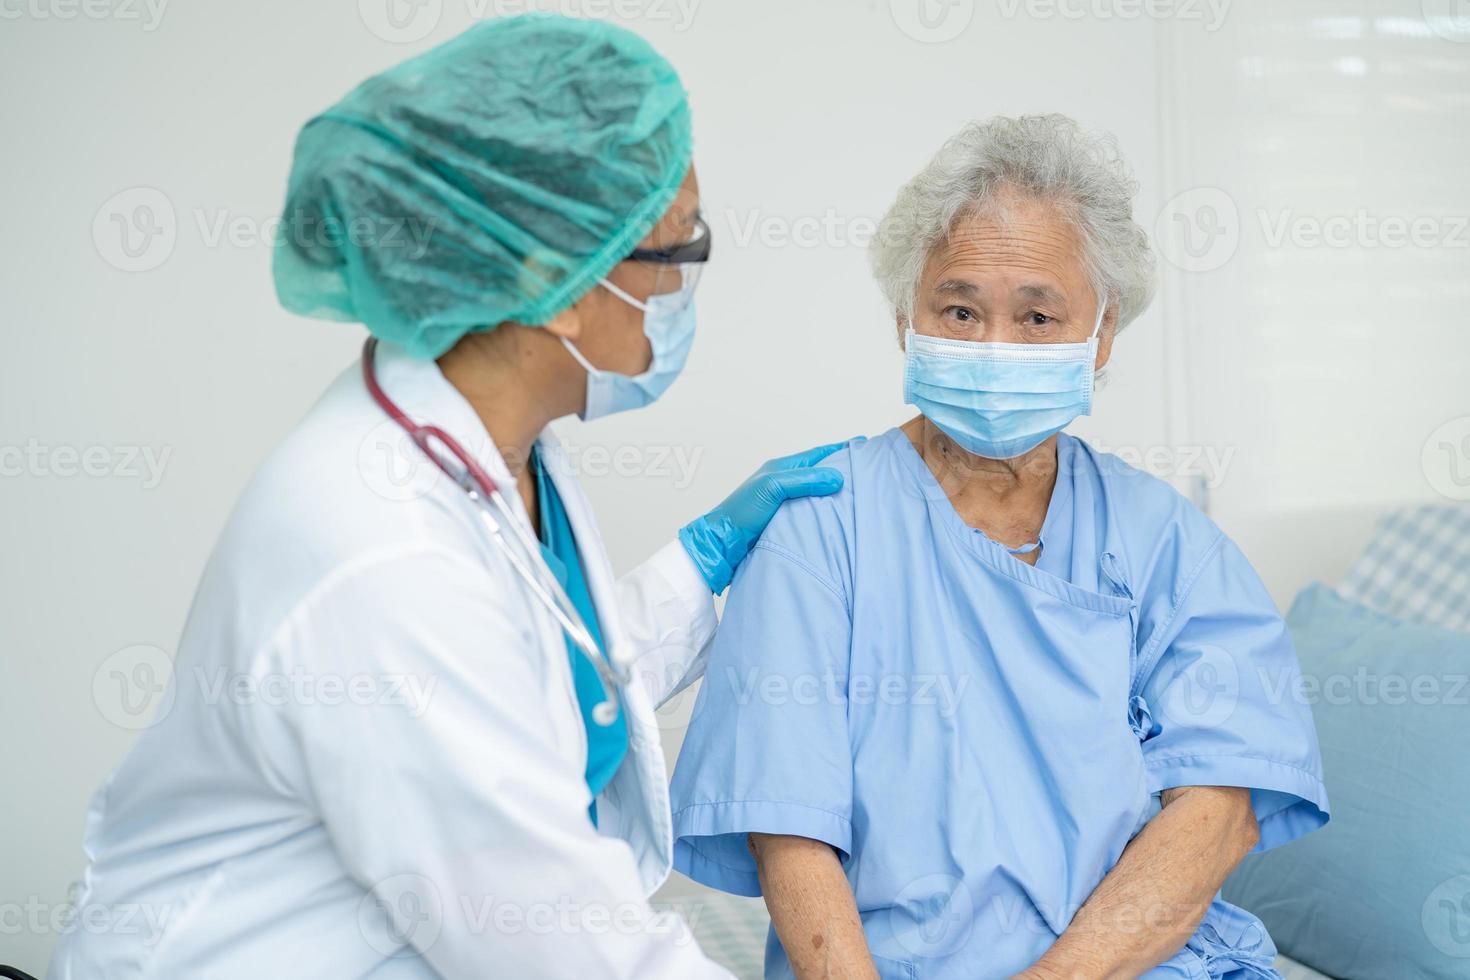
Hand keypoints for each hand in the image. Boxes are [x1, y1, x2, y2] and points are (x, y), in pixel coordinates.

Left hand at [678, 440, 853, 593]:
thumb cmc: (741, 512)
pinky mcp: (787, 522)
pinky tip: (840, 517)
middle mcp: (786, 483)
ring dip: (837, 492)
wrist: (723, 544)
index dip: (841, 449)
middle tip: (870, 471)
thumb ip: (803, 480)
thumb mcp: (771, 488)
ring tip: (861, 494)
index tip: (864, 445)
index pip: (819, 454)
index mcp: (782, 468)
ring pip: (818, 493)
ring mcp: (786, 503)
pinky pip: (813, 512)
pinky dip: (828, 511)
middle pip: (821, 472)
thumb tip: (836, 477)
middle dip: (844, 469)